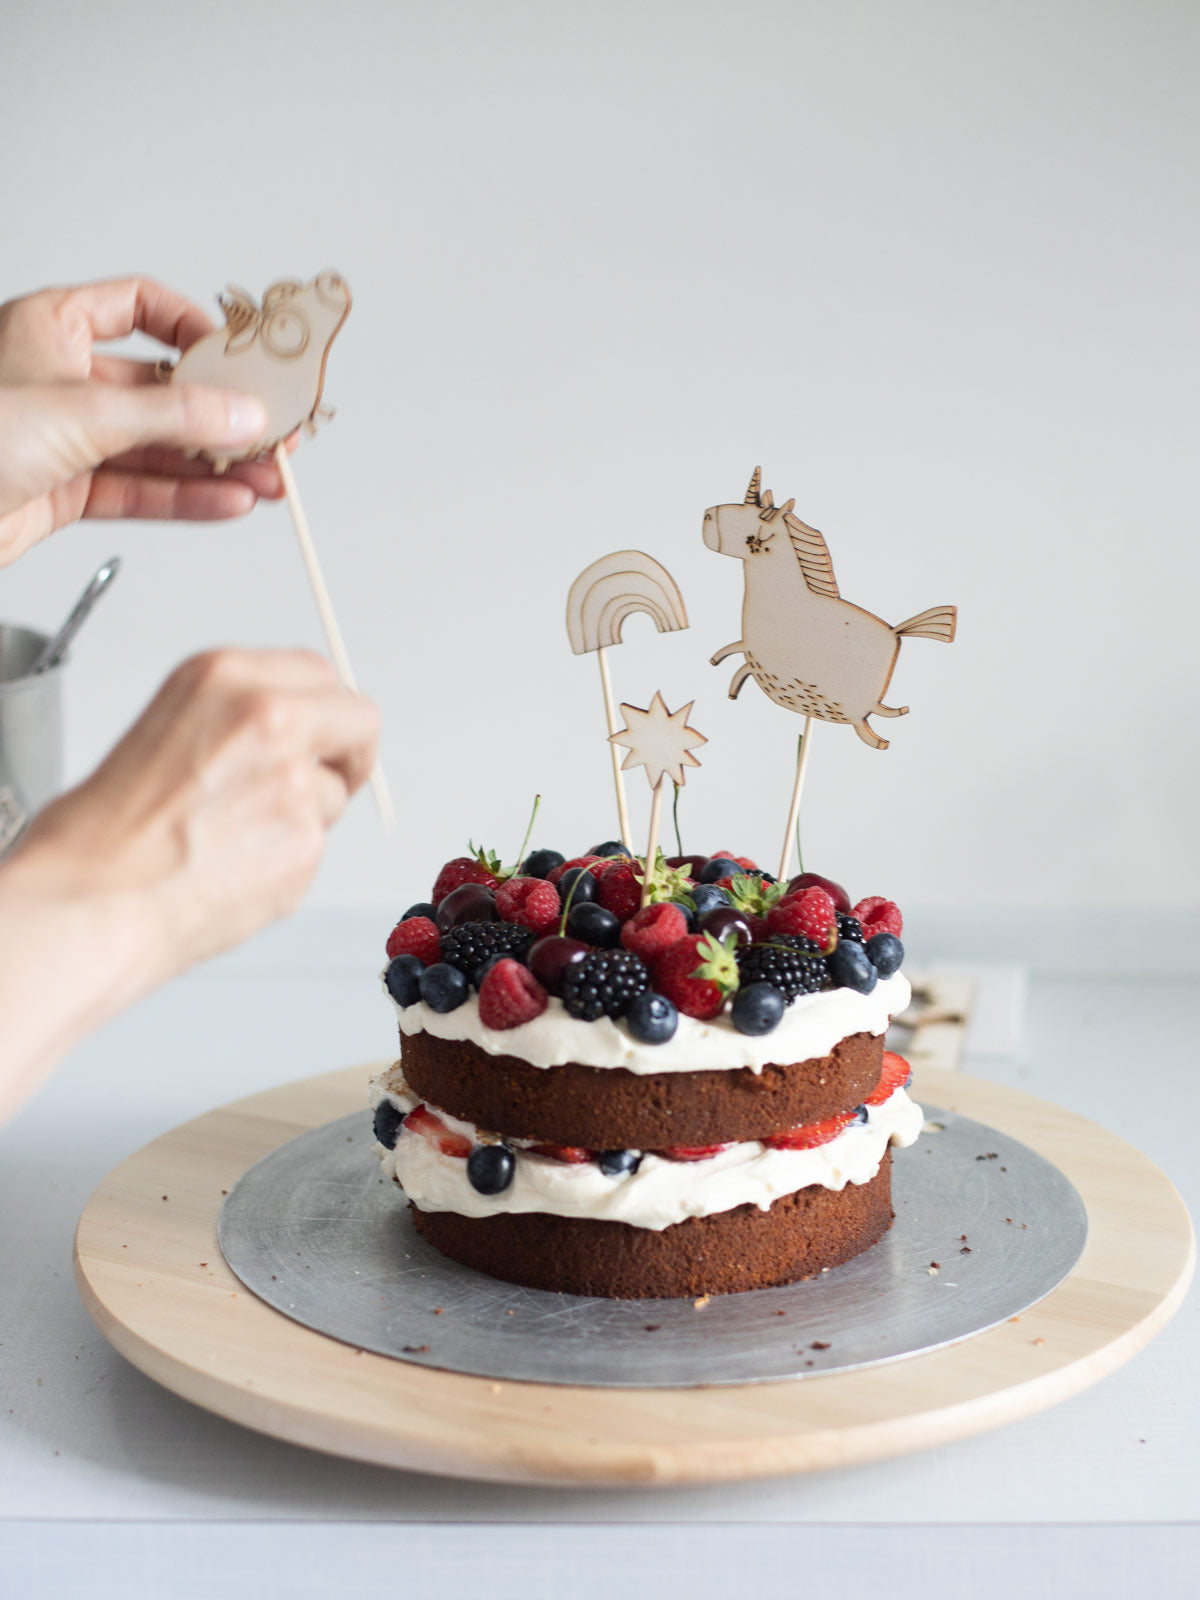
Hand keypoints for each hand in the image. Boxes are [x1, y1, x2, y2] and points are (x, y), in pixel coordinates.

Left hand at [0, 277, 289, 566]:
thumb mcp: (82, 413)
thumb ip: (172, 415)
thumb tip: (239, 412)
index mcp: (51, 326)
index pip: (140, 307)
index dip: (194, 330)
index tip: (241, 359)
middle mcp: (59, 377)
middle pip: (160, 387)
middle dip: (220, 414)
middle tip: (271, 431)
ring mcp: (64, 436)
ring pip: (156, 446)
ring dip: (213, 464)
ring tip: (266, 478)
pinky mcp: (65, 489)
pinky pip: (140, 490)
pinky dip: (186, 498)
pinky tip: (227, 501)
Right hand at [13, 649, 379, 984]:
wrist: (93, 896)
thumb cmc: (106, 830)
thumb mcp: (169, 725)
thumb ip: (239, 719)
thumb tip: (295, 732)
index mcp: (226, 677)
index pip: (320, 675)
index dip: (327, 712)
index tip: (325, 732)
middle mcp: (268, 716)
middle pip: (359, 720)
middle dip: (347, 753)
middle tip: (321, 781)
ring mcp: (294, 778)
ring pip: (337, 791)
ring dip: (308, 814)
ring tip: (238, 837)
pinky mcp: (306, 838)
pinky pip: (318, 845)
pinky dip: (289, 860)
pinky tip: (237, 867)